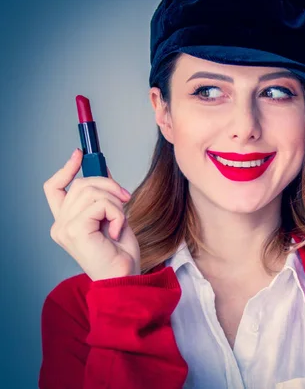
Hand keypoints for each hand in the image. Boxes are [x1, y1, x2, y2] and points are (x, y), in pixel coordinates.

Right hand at [43, 148, 140, 280]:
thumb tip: (104, 170)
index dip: (66, 169)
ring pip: (92, 191)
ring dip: (115, 202)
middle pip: (81, 183)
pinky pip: (100, 204)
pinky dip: (116, 213)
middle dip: (109, 185)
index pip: (54, 188)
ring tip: (120, 221)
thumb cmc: (120, 252)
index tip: (80, 154)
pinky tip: (117, 230)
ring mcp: (64, 228)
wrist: (125, 276)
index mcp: (66, 221)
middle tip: (125, 198)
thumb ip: (104, 196)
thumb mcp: (113, 216)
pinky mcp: (75, 230)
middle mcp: (60, 224)